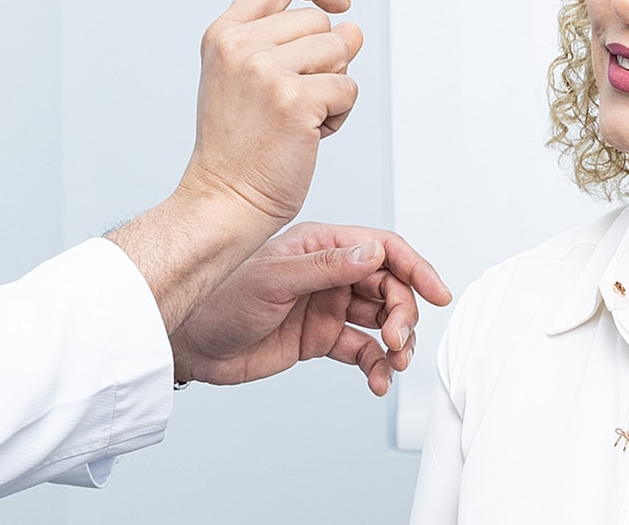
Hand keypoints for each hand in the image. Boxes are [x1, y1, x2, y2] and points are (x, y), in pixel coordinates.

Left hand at [170, 222, 451, 395]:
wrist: (190, 342)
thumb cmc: (219, 299)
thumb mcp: (273, 280)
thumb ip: (325, 268)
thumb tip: (372, 252)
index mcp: (320, 246)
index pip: (382, 249)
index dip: (415, 268)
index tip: (439, 293)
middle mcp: (329, 273)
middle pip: (389, 287)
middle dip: (403, 314)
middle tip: (398, 342)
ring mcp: (326, 307)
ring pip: (381, 321)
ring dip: (396, 342)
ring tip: (392, 363)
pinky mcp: (319, 339)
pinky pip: (362, 351)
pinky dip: (375, 366)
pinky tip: (377, 381)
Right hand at [179, 0, 362, 229]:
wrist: (224, 200)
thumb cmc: (239, 148)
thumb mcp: (256, 82)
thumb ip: (298, 47)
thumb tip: (353, 29)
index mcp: (223, 35)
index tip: (338, 2)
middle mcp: (240, 45)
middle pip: (318, 22)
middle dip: (326, 59)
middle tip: (299, 98)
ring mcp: (266, 70)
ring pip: (338, 52)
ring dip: (334, 87)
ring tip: (302, 119)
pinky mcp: (295, 99)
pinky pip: (347, 88)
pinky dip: (339, 115)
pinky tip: (310, 136)